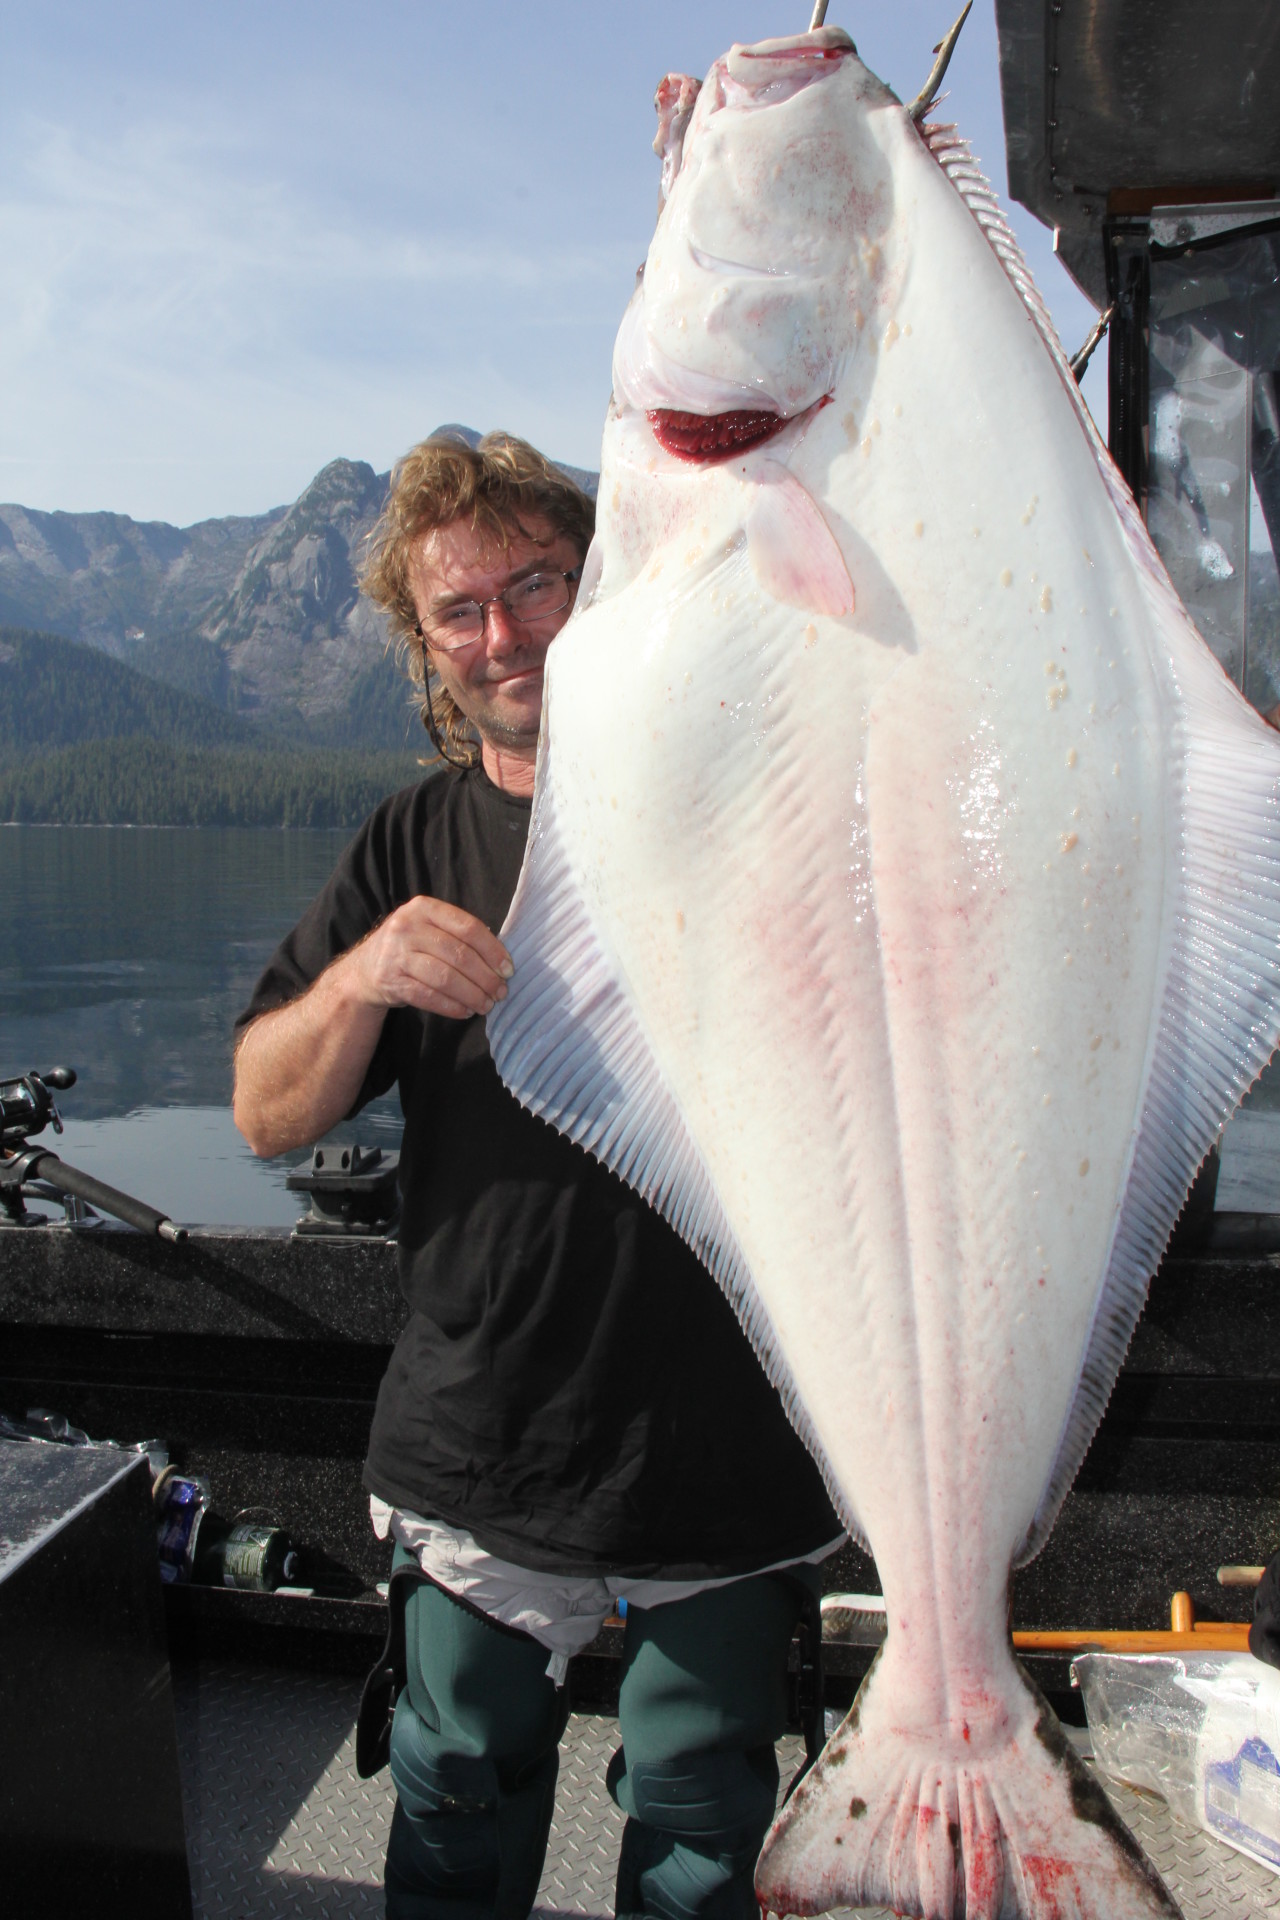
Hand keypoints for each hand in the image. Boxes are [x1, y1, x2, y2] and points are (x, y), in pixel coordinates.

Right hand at [349, 896, 512, 1020]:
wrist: (365, 970)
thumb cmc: (409, 947)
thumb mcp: (428, 928)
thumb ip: (458, 934)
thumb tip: (500, 961)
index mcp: (424, 908)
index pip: (468, 927)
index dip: (492, 950)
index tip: (508, 969)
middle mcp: (407, 926)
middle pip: (459, 954)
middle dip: (486, 977)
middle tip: (501, 992)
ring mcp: (396, 954)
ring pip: (445, 978)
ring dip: (472, 995)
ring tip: (486, 1005)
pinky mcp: (390, 980)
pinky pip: (429, 996)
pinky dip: (451, 1007)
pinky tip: (465, 1012)